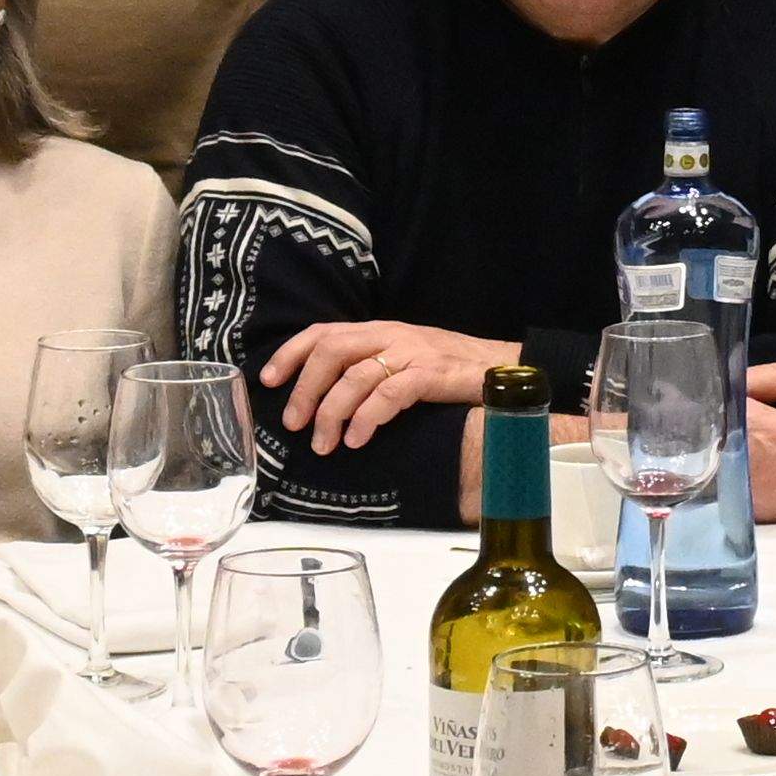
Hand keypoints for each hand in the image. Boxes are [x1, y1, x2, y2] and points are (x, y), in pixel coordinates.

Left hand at [258, 319, 518, 455]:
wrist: (508, 370)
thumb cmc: (454, 371)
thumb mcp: (406, 360)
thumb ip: (372, 368)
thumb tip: (326, 396)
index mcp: (380, 330)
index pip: (323, 332)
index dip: (291, 354)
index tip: (267, 380)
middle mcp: (391, 335)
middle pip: (331, 352)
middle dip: (305, 389)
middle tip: (294, 424)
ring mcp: (412, 353)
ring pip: (355, 377)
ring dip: (332, 413)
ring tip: (325, 445)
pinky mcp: (432, 374)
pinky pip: (389, 394)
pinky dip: (367, 417)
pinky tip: (358, 439)